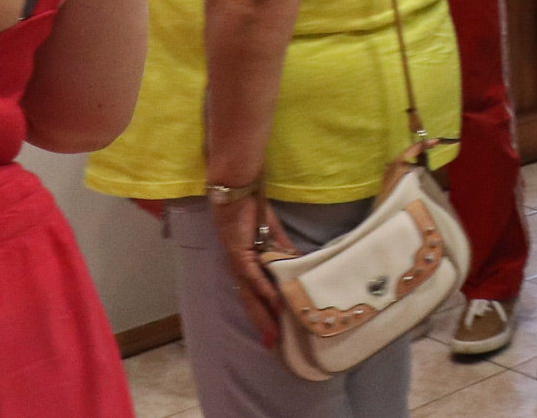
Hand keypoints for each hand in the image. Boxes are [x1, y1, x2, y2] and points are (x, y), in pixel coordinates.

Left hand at [212, 192, 292, 347]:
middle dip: (262, 323)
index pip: (254, 297)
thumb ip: (284, 252)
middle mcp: (240, 270)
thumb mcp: (273, 235)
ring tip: (275, 331)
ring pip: (250, 295)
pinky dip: (264, 289)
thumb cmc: (251, 211)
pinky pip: (254, 275)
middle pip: (251, 303)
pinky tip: (274, 302)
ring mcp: (239, 263)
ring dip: (262, 314)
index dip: (263, 315)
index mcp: (246, 267)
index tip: (274, 334)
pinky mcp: (241, 253)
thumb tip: (300, 265)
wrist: (236, 193)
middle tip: (274, 343)